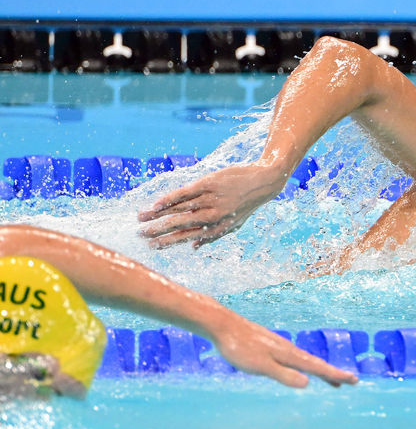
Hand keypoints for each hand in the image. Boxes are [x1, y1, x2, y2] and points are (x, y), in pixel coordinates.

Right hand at [139, 164, 285, 248]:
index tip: (151, 246)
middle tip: (139, 235)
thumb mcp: (234, 224)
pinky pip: (185, 194)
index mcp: (218, 229)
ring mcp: (211, 199)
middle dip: (157, 231)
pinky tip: (156, 205)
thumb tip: (193, 248)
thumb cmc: (246, 203)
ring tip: (140, 218)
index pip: (188, 238)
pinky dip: (169, 200)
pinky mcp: (210, 183)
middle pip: (180, 225)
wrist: (264, 181)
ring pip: (179, 209)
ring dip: (157, 215)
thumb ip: (213, 236)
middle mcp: (214, 216)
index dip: (168, 242)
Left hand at [211, 315, 357, 387]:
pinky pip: (295, 359)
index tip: (354, 380)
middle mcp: (288, 349)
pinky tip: (300, 369)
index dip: (335, 375)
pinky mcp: (270, 346)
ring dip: (321, 372)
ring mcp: (280, 347)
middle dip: (333, 374)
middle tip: (351, 382)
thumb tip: (308, 383)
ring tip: (331, 381)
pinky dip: (306, 367)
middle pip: (315, 364)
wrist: (223, 325)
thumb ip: (283, 375)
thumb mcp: (260, 366)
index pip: (317, 368)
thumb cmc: (239, 348)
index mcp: (288, 354)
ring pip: (306, 361)